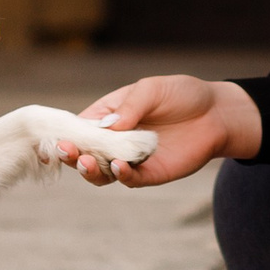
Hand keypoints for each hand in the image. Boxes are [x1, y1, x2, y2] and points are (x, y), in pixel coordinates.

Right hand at [60, 75, 260, 187]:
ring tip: (86, 162)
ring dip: (90, 170)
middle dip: (70, 155)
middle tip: (66, 151)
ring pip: (101, 173)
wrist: (216, 113)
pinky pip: (130, 180)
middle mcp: (115, 142)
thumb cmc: (181, 95)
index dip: (63, 135)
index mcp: (108, 117)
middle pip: (84, 154)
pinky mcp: (150, 174)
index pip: (78, 128)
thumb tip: (107, 126)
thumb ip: (129, 106)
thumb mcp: (151, 89)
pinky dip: (122, 175)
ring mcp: (131, 160)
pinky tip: (119, 167)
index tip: (52, 139)